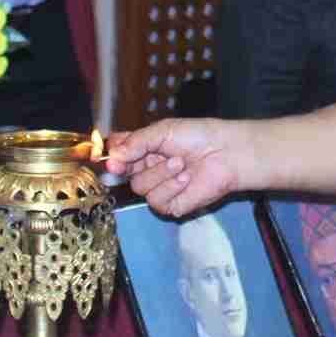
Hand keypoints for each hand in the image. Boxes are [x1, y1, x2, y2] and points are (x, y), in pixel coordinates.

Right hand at [106, 119, 247, 217]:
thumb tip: (112, 157)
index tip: (108, 156)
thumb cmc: (199, 137)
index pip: (117, 153)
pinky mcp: (171, 205)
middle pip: (122, 173)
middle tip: (156, 153)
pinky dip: (171, 187)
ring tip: (181, 163)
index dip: (111, 155)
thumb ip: (135, 143)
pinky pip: (157, 201)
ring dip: (160, 174)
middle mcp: (148, 169)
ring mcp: (159, 188)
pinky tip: (187, 178)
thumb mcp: (163, 131)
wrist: (227, 154)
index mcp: (144, 149)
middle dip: (138, 163)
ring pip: (139, 188)